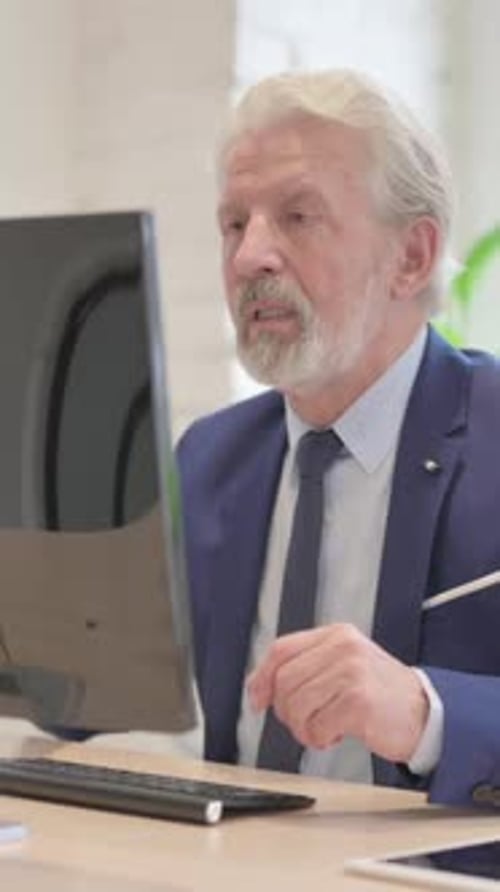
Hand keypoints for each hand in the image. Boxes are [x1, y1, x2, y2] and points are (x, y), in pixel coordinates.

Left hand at [247, 623, 428, 762]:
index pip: (281, 649)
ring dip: (303, 729)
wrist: (425, 712)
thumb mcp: (344, 665)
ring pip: (297, 706)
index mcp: (336, 635)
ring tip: (322, 729)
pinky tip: (336, 735)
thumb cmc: (381, 693)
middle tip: (304, 722)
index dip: (262, 677)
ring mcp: (352, 672)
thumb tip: (260, 687)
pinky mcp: (359, 701)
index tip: (257, 699)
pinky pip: (317, 726)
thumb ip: (307, 667)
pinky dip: (320, 739)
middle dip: (286, 710)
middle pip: (285, 680)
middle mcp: (343, 648)